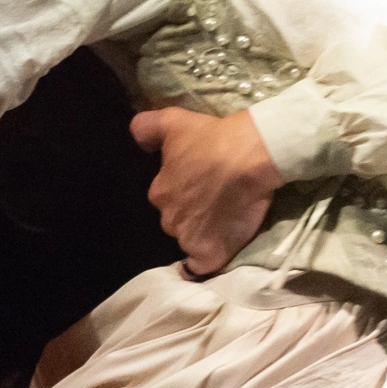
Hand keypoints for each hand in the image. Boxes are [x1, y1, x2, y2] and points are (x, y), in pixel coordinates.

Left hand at [130, 107, 282, 274]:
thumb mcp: (172, 121)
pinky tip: (216, 250)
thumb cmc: (212, 137)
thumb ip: (146, 128)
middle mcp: (169, 219)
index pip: (166, 197)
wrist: (249, 156)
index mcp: (159, 192)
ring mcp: (188, 239)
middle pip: (178, 220)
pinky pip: (201, 266)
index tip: (202, 182)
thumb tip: (137, 139)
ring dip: (202, 234)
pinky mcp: (210, 254)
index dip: (184, 191)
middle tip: (215, 199)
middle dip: (192, 213)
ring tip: (224, 220)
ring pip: (190, 240)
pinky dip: (206, 261)